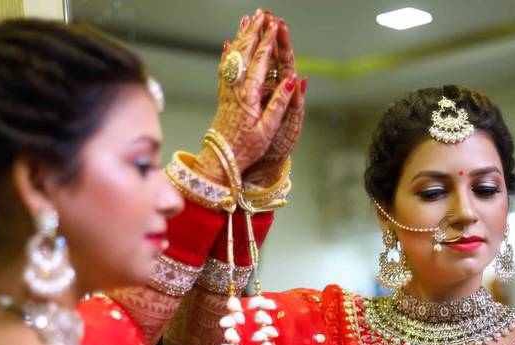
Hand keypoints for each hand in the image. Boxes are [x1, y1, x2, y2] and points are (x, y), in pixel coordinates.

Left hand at [195, 10, 297, 185]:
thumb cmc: (247, 149)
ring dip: (241, 37)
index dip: (268, 42)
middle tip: (263, 14)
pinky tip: (227, 43)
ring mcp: (227, 91)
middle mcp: (236, 90)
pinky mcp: (222, 97)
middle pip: (245, 54)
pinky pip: (224, 69)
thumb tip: (293, 79)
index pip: (261, 62)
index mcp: (249, 96)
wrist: (220, 160)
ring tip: (247, 20)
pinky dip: (227, 53)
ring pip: (233, 58)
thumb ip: (280, 102)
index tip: (275, 25)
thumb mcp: (268, 129)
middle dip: (254, 32)